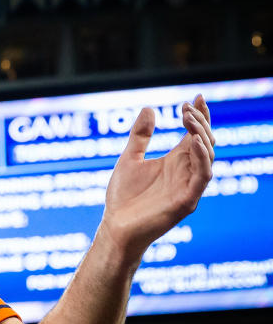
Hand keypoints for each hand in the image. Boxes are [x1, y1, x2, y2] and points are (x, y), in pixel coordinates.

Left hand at [100, 95, 215, 261]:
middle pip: (205, 142)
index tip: (196, 97)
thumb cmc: (123, 197)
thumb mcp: (130, 158)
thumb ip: (141, 136)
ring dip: (202, 136)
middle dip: (200, 122)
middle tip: (188, 107)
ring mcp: (188, 187)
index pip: (195, 135)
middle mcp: (185, 172)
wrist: (115, 227)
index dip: (199, 116)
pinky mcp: (187, 201)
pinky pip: (202, 177)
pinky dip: (202, 158)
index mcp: (175, 162)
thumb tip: (150, 108)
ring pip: (208, 157)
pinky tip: (195, 142)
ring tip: (190, 119)